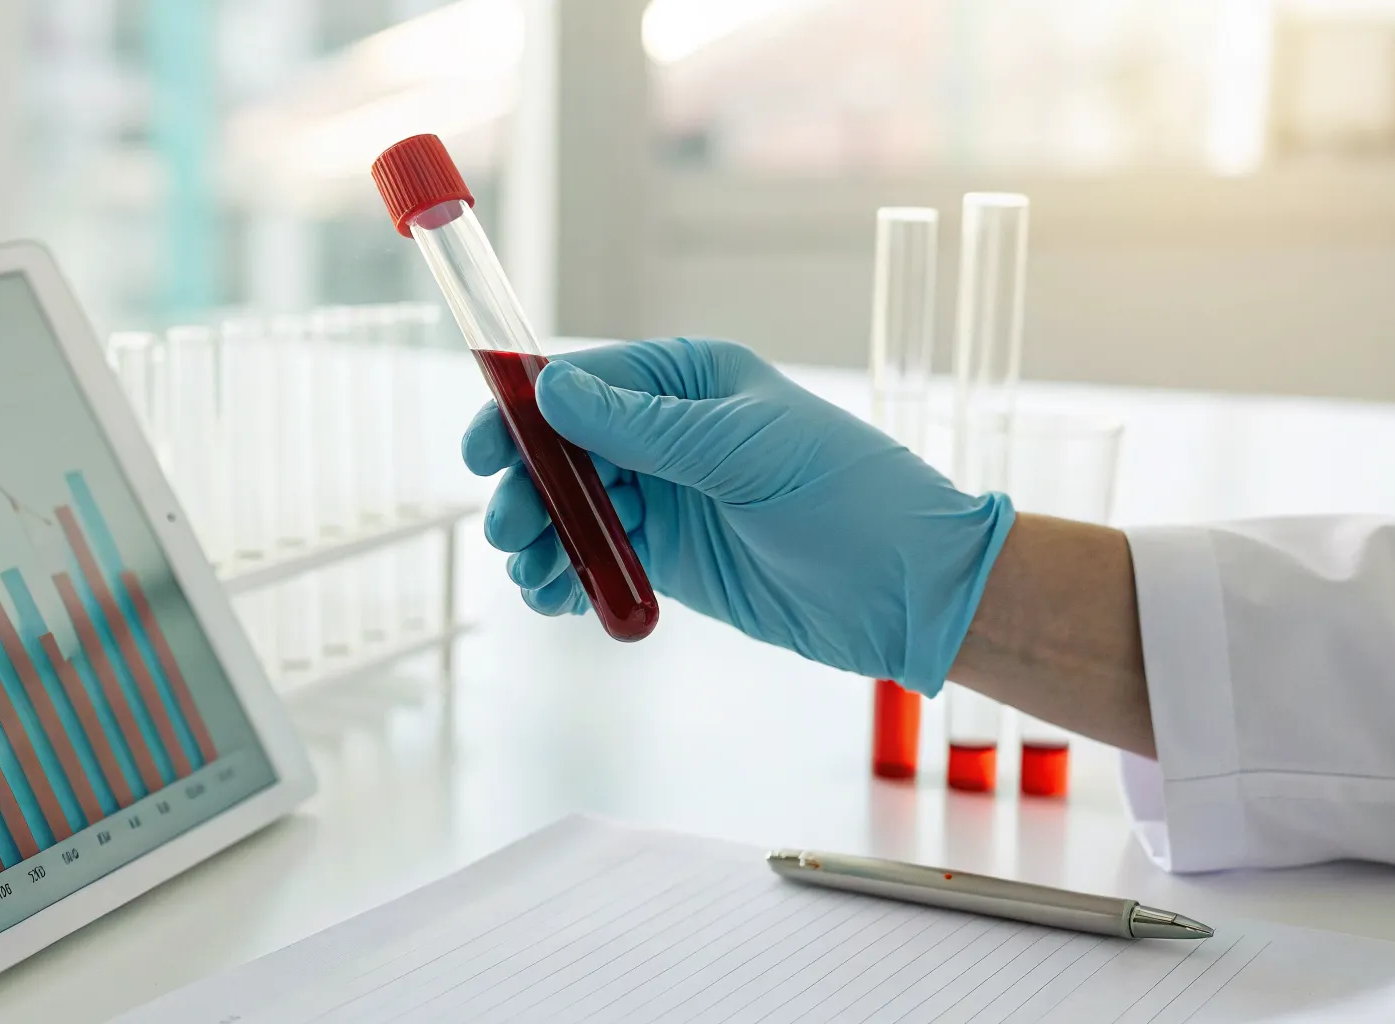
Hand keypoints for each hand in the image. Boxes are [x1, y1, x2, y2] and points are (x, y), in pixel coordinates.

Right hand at [460, 337, 1014, 691]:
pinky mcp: (670, 556)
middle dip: (528, 488)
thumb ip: (644, 428)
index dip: (525, 413)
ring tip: (534, 577)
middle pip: (564, 449)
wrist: (908, 590)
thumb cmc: (849, 496)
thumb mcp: (743, 452)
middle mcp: (670, 431)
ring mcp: (668, 494)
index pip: (585, 382)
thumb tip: (553, 391)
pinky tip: (556, 598)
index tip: (486, 450)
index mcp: (691, 380)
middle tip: (512, 532)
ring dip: (540, 539)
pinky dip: (567, 576)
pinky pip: (597, 556)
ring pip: (572, 507)